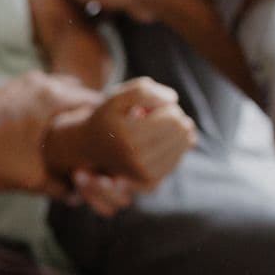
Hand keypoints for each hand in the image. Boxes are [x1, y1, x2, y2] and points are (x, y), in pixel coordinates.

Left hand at [0, 73, 101, 193]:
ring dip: (64, 106)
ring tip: (69, 132)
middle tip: (95, 136)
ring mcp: (18, 83)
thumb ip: (60, 186)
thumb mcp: (31, 178)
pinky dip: (43, 105)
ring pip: (54, 89)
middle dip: (86, 112)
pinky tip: (40, 128)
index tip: (116, 136)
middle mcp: (38, 82)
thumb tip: (77, 196)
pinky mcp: (2, 90)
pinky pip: (34, 93)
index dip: (108, 120)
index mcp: (51, 96)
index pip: (95, 102)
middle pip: (76, 91)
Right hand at [42, 78, 193, 199]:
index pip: (173, 118)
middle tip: (154, 119)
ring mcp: (144, 174)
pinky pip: (178, 159)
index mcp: (128, 136)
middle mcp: (137, 159)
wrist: (91, 147)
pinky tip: (157, 143)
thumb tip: (173, 100)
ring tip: (154, 131)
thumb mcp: (118, 96)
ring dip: (174, 134)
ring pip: (184, 145)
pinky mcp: (150, 183)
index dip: (167, 108)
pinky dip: (173, 148)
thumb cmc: (109, 118)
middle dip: (173, 120)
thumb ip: (144, 90)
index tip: (151, 109)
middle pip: (181, 132)